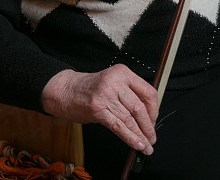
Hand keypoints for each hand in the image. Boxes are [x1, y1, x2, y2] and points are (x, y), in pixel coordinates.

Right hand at [42, 66, 157, 154]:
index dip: (154, 110)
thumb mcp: (113, 83)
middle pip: (139, 107)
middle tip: (152, 137)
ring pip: (129, 119)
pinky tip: (137, 144)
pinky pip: (118, 126)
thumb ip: (130, 94)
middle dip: (148, 125)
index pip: (148, 92)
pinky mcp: (97, 109)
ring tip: (147, 145)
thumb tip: (148, 115)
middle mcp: (115, 82)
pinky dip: (129, 137)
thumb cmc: (90, 88)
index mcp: (123, 73)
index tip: (154, 120)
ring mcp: (106, 95)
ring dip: (140, 135)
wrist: (65, 90)